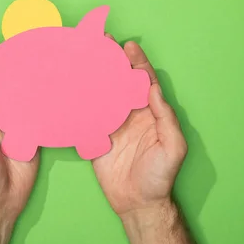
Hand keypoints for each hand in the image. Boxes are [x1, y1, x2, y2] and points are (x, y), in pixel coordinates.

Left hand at [0, 39, 39, 222]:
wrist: (1, 201)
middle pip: (0, 83)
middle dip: (7, 63)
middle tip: (19, 44)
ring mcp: (14, 124)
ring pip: (19, 95)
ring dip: (25, 78)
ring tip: (36, 58)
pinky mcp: (31, 133)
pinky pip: (37, 112)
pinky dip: (42, 99)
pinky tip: (49, 86)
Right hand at [92, 40, 187, 216]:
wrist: (137, 203)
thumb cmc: (160, 176)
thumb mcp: (173, 148)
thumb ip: (166, 118)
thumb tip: (153, 90)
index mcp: (149, 112)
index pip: (143, 81)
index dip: (137, 63)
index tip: (128, 46)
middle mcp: (129, 113)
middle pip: (119, 81)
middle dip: (111, 60)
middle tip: (101, 40)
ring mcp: (111, 123)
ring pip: (101, 93)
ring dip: (94, 74)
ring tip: (82, 55)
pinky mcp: (94, 136)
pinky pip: (86, 114)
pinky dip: (79, 100)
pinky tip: (70, 85)